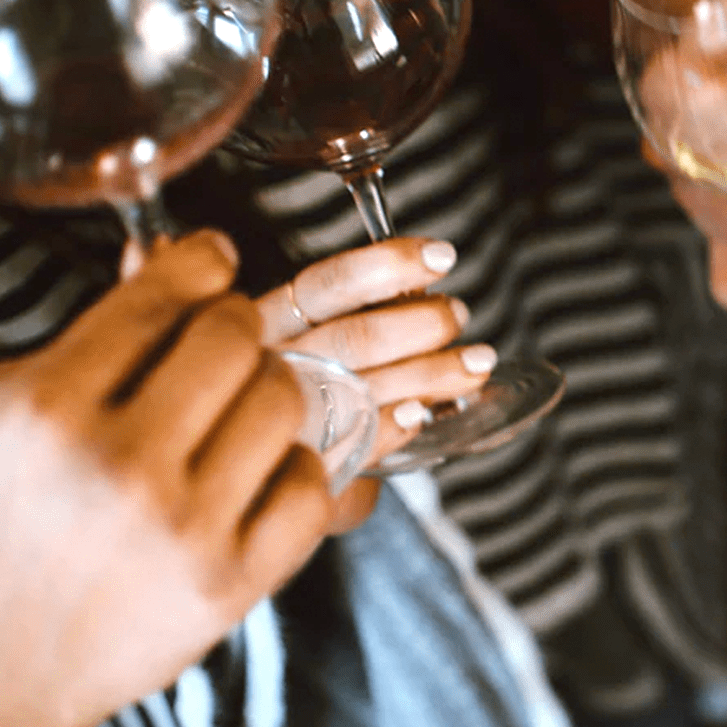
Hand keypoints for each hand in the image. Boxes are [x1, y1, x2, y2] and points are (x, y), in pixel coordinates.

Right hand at [0, 232, 344, 726]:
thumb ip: (86, 339)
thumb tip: (169, 257)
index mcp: (44, 408)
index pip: (160, 297)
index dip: (204, 263)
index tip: (217, 263)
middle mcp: (117, 463)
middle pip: (236, 339)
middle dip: (236, 329)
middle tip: (223, 348)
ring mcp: (182, 528)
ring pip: (285, 403)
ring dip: (270, 394)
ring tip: (238, 413)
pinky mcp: (231, 584)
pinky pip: (310, 487)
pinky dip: (293, 472)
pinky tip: (256, 476)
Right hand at [255, 237, 495, 476]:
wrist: (251, 469)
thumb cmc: (288, 386)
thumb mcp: (298, 336)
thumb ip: (348, 311)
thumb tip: (421, 288)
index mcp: (266, 322)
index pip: (326, 286)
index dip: (386, 266)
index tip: (441, 256)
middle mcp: (272, 367)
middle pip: (353, 338)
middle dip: (421, 323)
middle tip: (458, 314)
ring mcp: (287, 417)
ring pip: (364, 389)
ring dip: (431, 373)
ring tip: (475, 362)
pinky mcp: (304, 464)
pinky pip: (359, 443)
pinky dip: (396, 425)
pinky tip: (422, 413)